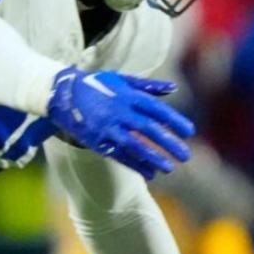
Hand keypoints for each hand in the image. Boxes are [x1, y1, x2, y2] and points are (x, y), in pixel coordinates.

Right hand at [47, 67, 194, 179]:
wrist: (64, 94)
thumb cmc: (97, 85)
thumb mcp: (122, 80)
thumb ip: (149, 86)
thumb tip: (174, 87)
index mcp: (127, 95)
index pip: (156, 109)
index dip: (174, 120)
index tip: (189, 132)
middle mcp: (119, 112)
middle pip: (148, 128)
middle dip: (168, 143)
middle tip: (185, 155)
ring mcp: (107, 127)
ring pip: (134, 145)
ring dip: (153, 158)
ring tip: (169, 168)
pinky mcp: (98, 141)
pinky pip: (119, 155)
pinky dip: (135, 165)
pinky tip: (150, 173)